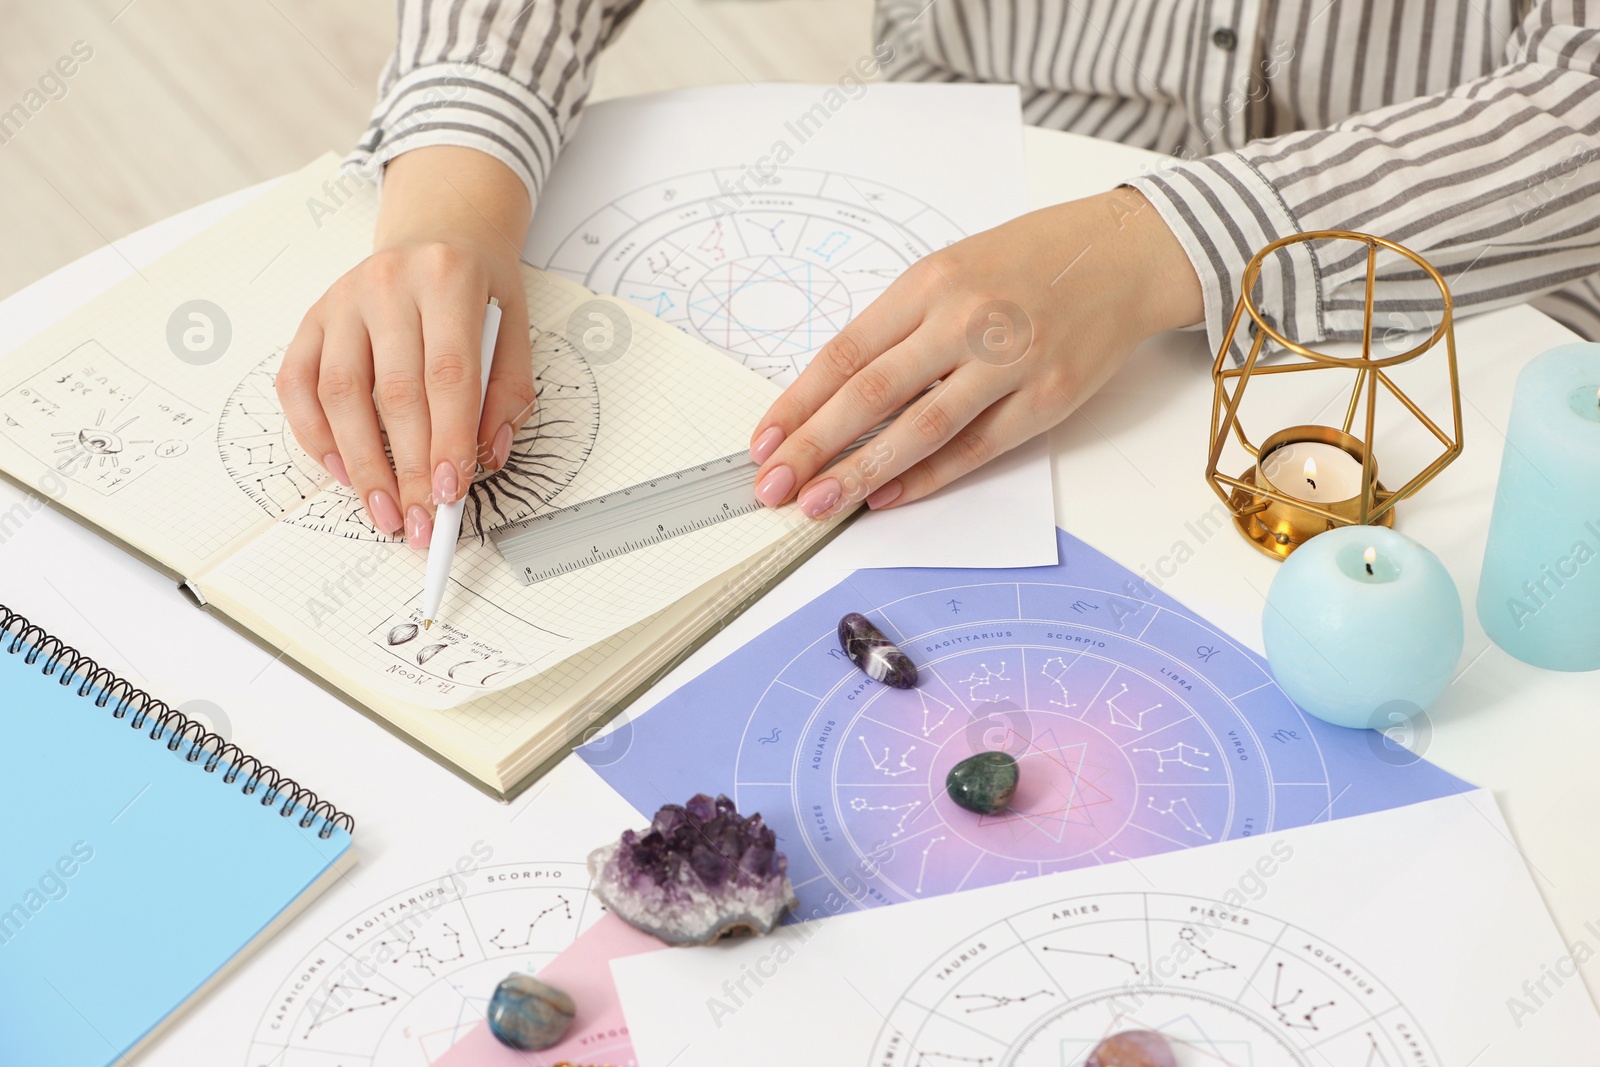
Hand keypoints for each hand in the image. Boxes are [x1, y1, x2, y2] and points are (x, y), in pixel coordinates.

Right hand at [277, 146, 534, 546]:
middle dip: (408, 468)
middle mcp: (388, 284)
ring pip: (340, 394)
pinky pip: (298, 384)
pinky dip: (315, 435)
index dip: (447, 439)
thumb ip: (508, 391)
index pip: (447, 374)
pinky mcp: (311, 318)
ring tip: (383, 510)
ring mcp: (341, 300)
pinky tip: (341, 471)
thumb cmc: (477, 286)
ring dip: (360, 464)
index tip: (450, 492)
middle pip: (393, 392)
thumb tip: (487, 454)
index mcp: (447, 280)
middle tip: (419, 521)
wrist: (439, 229)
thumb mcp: (515, 325)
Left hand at [746, 188, 1203, 515]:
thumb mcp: (951, 268)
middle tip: (772, 486)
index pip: (846, 353)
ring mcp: (1009, 362)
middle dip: (813, 446)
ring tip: (817, 504)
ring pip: (921, 429)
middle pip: (871, 394)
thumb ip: (900, 326)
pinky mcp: (1047, 399)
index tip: (763, 441)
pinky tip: (887, 496)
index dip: (799, 402)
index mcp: (929, 282)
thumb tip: (837, 396)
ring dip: (861, 472)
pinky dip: (928, 477)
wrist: (1125, 254)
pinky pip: (976, 448)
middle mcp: (965, 320)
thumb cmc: (1030, 261)